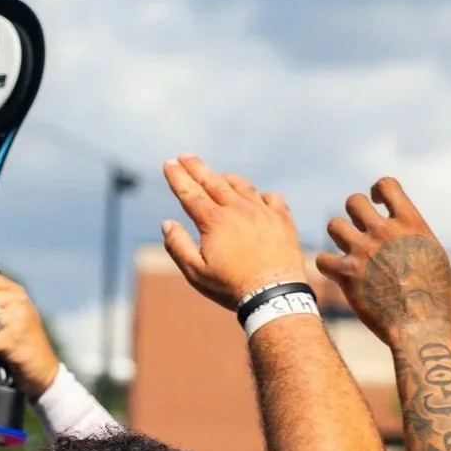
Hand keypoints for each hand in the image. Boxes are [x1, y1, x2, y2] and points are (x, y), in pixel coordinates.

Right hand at [160, 155, 309, 310]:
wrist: (275, 294)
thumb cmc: (232, 287)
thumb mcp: (196, 272)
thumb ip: (178, 246)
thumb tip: (167, 223)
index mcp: (214, 221)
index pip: (190, 192)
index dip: (178, 177)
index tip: (169, 163)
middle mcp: (238, 209)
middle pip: (213, 181)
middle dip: (196, 167)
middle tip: (185, 156)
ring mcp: (263, 212)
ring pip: (242, 186)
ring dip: (226, 177)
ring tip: (218, 174)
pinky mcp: (283, 220)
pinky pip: (272, 198)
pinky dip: (261, 195)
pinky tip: (257, 198)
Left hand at [317, 179, 450, 342]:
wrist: (421, 327)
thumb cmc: (437, 299)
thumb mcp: (436, 258)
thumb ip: (416, 239)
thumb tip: (408, 233)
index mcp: (411, 224)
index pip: (387, 185)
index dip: (378, 190)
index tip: (378, 203)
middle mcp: (384, 231)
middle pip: (353, 202)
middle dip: (354, 214)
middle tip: (360, 231)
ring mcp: (362, 250)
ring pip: (334, 225)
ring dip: (339, 236)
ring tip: (349, 251)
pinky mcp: (346, 273)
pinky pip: (321, 258)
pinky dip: (327, 266)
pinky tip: (337, 273)